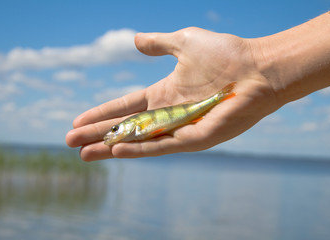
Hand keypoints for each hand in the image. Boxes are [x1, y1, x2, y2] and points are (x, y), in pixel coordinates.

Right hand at [66, 27, 279, 159]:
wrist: (258, 66)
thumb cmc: (227, 54)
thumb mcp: (184, 42)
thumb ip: (159, 44)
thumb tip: (135, 40)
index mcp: (164, 94)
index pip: (125, 106)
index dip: (102, 113)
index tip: (77, 121)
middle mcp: (169, 114)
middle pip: (126, 127)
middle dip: (98, 135)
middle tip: (70, 144)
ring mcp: (182, 127)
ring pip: (140, 141)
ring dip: (112, 148)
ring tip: (85, 155)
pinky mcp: (196, 137)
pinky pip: (163, 146)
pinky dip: (140, 149)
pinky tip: (117, 150)